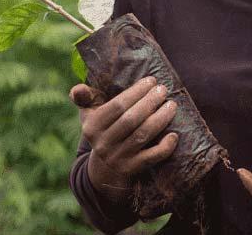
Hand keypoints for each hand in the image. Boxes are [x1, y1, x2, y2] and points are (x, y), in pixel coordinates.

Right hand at [69, 76, 178, 196]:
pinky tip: (174, 135)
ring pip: (142, 136)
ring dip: (160, 119)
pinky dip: (164, 147)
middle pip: (130, 120)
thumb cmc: (103, 131)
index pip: (117, 106)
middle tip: (163, 90)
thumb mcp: (89, 115)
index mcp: (92, 126)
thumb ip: (83, 98)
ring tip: (172, 105)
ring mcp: (117, 158)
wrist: (104, 170)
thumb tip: (77, 89)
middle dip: (149, 102)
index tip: (151, 80)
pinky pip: (151, 158)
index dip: (136, 92)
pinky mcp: (132, 169)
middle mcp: (103, 144)